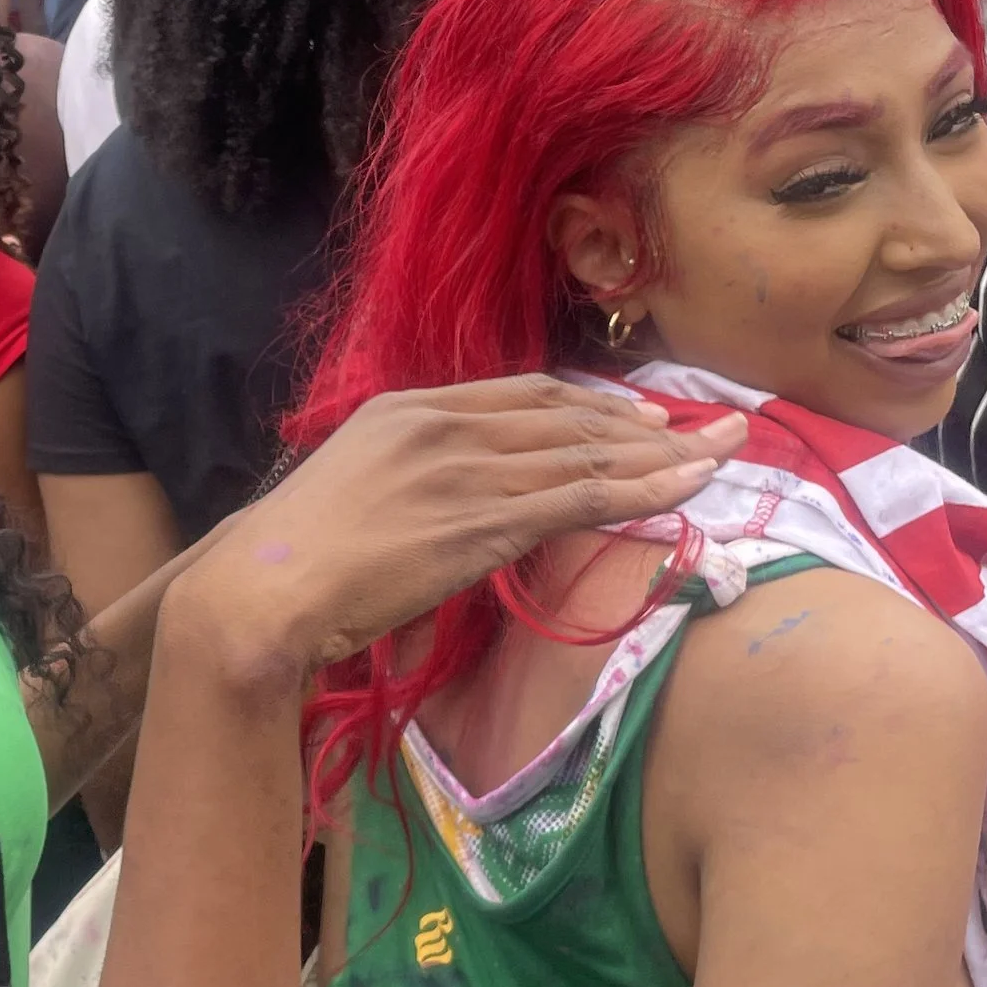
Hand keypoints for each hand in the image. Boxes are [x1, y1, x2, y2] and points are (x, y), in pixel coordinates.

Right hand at [180, 377, 747, 678]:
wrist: (261, 591)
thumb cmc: (290, 564)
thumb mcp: (350, 495)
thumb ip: (404, 484)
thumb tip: (435, 507)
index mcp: (406, 410)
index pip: (522, 395)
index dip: (591, 405)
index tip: (637, 418)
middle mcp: (443, 426)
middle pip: (567, 414)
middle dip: (644, 422)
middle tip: (705, 427)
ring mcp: (464, 470)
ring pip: (587, 454)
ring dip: (664, 454)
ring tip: (725, 451)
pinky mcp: (480, 521)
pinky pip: (582, 498)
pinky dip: (645, 490)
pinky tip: (690, 486)